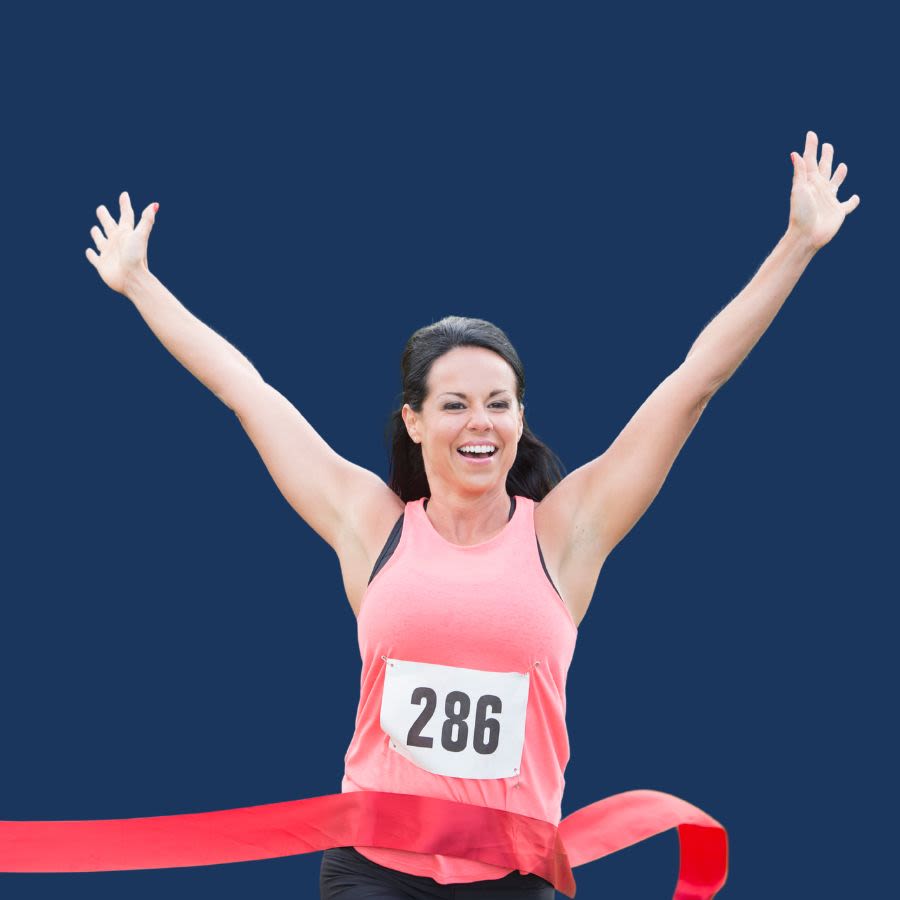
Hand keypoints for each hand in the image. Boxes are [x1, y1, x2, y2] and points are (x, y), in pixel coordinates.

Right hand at [85, 191, 157, 295]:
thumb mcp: (140, 236)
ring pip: (100, 240)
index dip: (125, 205)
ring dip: (96, 234)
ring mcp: (109, 253)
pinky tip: (89, 251)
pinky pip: (94, 258)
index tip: (124, 195)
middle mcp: (117, 242)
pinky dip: (91, 254)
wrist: (132, 279)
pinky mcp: (102, 264)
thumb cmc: (137, 257)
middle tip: (101, 208)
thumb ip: (147, 220)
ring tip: (94, 229)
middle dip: (105, 217)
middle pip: (109, 225)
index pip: (125, 215)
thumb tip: (155, 204)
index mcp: (126, 234)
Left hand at [788, 131, 859, 250]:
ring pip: (836, 183)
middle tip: (827, 145)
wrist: (806, 236)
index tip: (811, 134)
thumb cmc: (801, 214)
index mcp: (809, 182)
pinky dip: (853, 202)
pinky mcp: (838, 212)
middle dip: (826, 156)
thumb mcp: (799, 190)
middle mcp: (819, 189)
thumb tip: (794, 154)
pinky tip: (856, 198)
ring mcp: (829, 200)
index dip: (811, 147)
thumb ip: (799, 172)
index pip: (810, 160)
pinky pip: (848, 205)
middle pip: (824, 168)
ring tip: (842, 166)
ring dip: (839, 175)